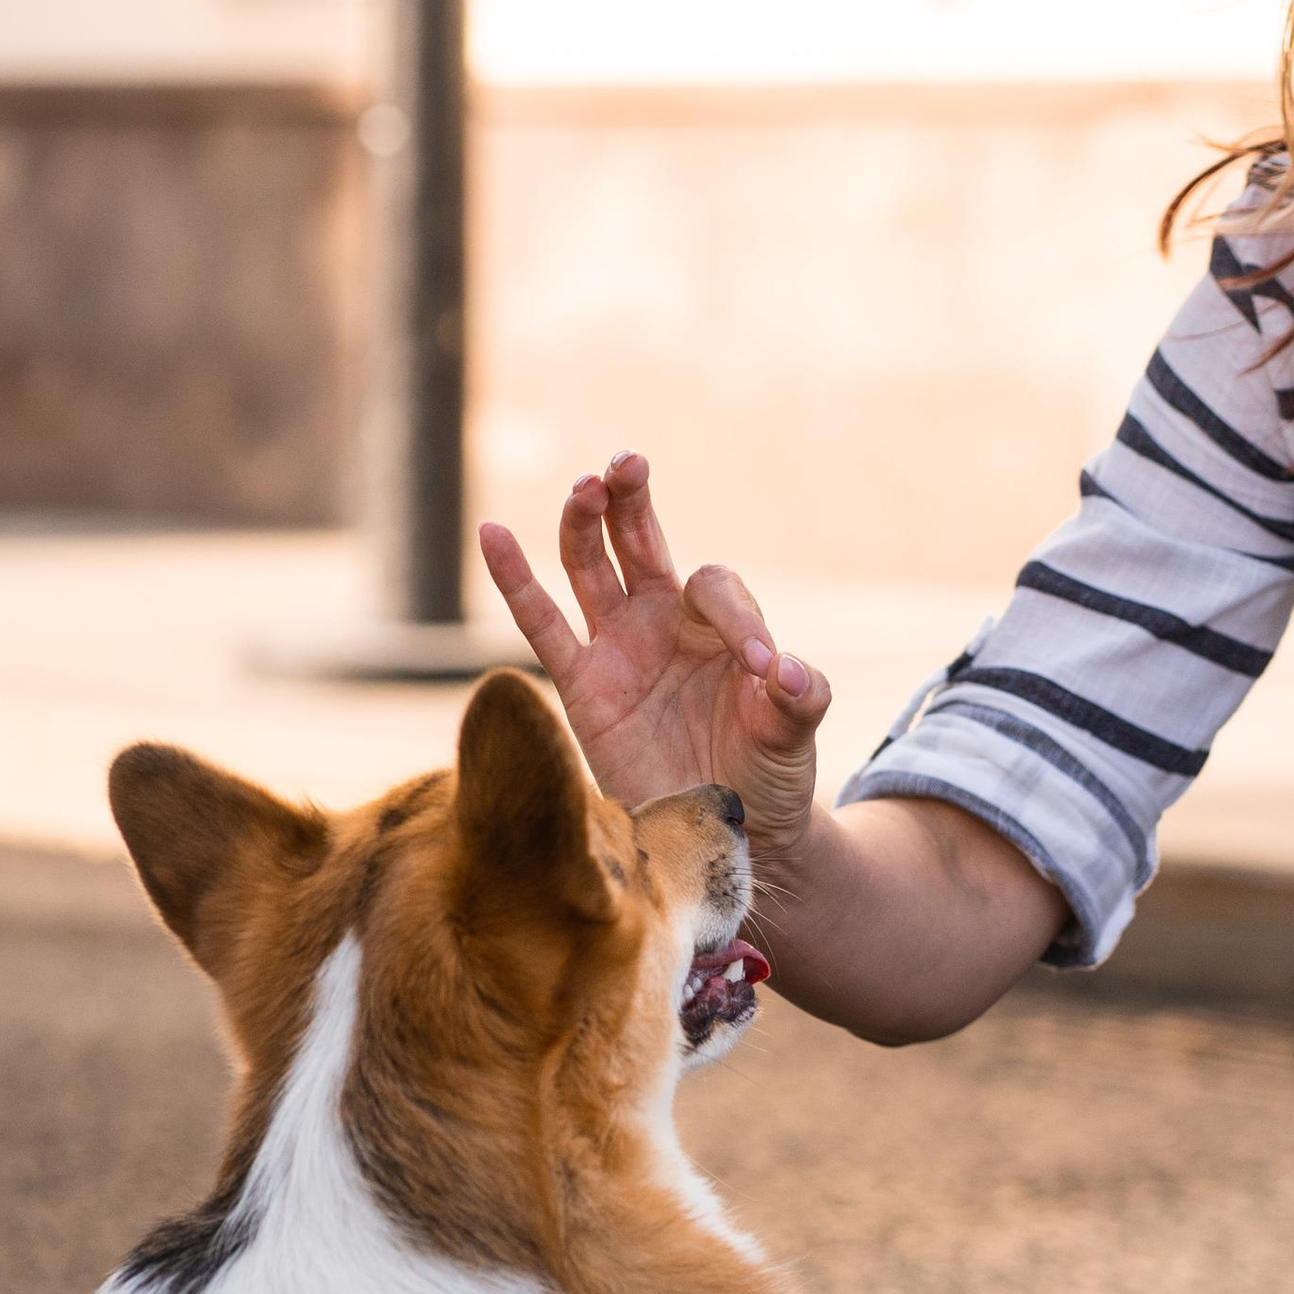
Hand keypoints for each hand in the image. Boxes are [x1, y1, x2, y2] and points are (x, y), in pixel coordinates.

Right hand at [477, 455, 829, 861]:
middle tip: (629, 461)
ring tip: (586, 488)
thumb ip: (801, 697)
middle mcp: (664, 621)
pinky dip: (515, 579)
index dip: (741, 619)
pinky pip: (541, 626)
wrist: (729, 832)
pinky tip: (492, 534)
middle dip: (632, 499)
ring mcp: (618, 648)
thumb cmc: (768, 774)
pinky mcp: (581, 686)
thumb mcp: (796, 735)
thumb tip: (788, 672)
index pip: (715, 588)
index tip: (765, 669)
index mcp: (719, 623)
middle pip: (640, 539)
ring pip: (590, 567)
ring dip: (584, 524)